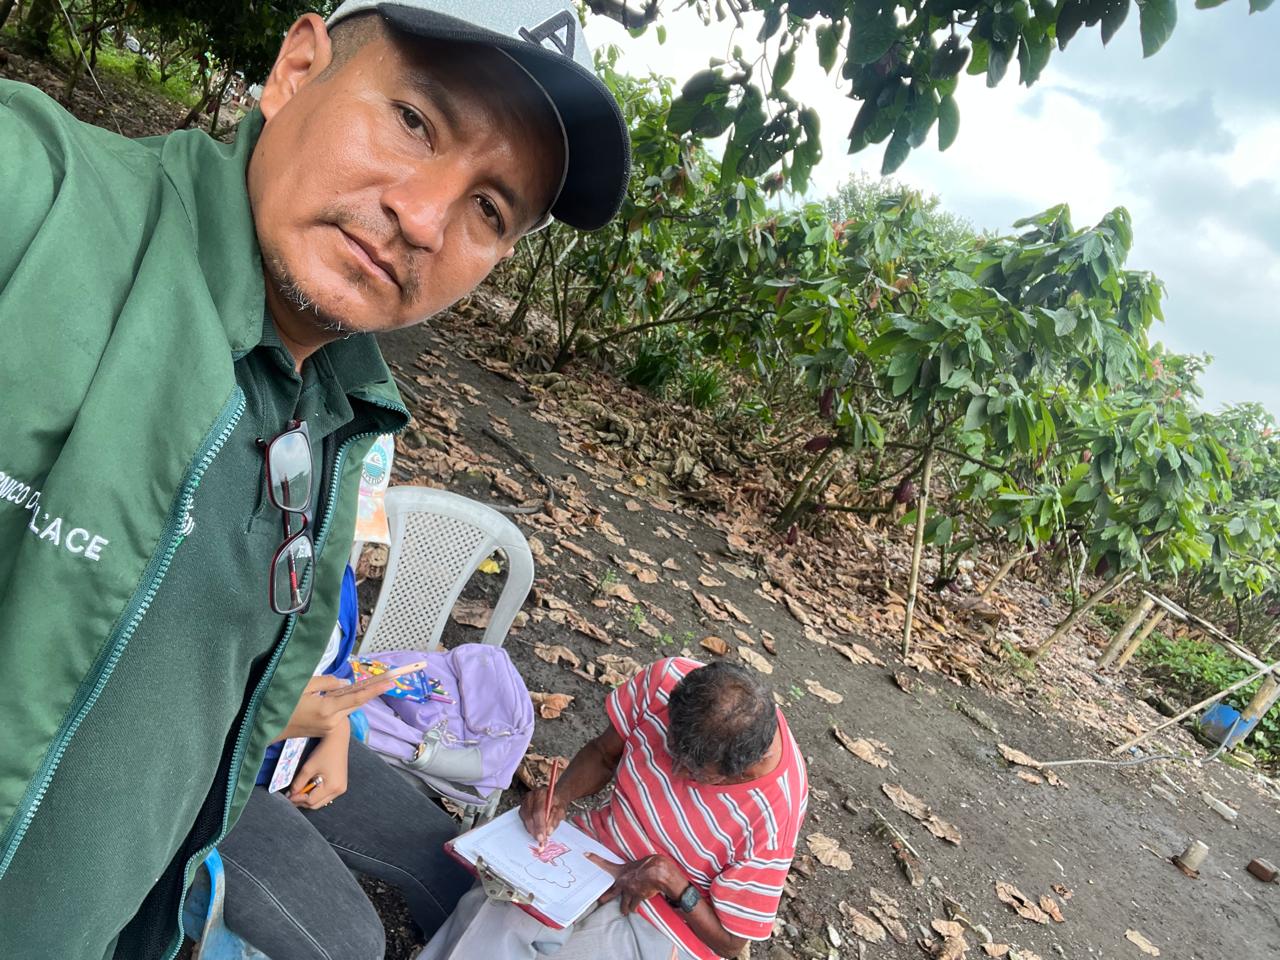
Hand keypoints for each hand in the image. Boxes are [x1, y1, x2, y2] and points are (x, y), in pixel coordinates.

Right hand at [277, 674, 393, 740]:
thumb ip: (328, 682)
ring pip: (348, 709)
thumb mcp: (304, 685)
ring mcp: (328, 729)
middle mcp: (332, 722)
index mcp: (328, 710)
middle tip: (385, 678)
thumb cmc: (281, 702)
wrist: (264, 728)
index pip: (357, 697)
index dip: (374, 689)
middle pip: (355, 704)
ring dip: (354, 697)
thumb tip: (346, 683)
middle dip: (368, 691)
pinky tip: (341, 694)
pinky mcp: (323, 731)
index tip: (390, 682)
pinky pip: (339, 714)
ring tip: (363, 684)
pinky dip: (343, 703)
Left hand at [289, 727, 349, 808]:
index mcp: (332, 787)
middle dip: (303, 801)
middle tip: (292, 795)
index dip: (297, 799)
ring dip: (309, 797)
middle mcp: (339, 790)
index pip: (311, 801)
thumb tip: (290, 795)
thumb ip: (298, 783)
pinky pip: (326, 795)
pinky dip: (316, 793)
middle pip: (316, 804)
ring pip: (321, 801)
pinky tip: (311, 785)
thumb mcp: (308, 768)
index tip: (288, 795)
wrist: (338, 739)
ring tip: (300, 789)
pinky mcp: (341, 784)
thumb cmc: (323, 752)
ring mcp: (341, 788)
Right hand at [519, 784, 567, 846]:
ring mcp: (524, 802)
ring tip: (540, 837)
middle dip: (535, 830)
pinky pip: (523, 820)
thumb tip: (548, 831)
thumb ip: (555, 819)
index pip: (538, 811)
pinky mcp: (522, 808)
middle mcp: (530, 796)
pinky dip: (529, 827)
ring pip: (525, 819)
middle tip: (541, 841)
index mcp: (541, 794)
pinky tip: (536, 831)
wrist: (553, 799)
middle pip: (529, 816)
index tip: (542, 837)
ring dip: (532, 830)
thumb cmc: (557, 804)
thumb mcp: (561, 810)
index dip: (540, 826)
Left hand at [584, 853, 680, 914]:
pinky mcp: (637, 897)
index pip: (605, 863)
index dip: (595, 858)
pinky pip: (634, 905)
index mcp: (621, 871)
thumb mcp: (639, 862)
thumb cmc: (650, 863)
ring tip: (624, 912)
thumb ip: (635, 868)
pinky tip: (634, 910)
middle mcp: (622, 882)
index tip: (586, 854)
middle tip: (600, 901)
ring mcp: (629, 891)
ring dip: (624, 908)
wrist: (657, 873)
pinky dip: (634, 907)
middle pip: (611, 893)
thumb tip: (639, 870)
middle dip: (605, 898)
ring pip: (624, 903)